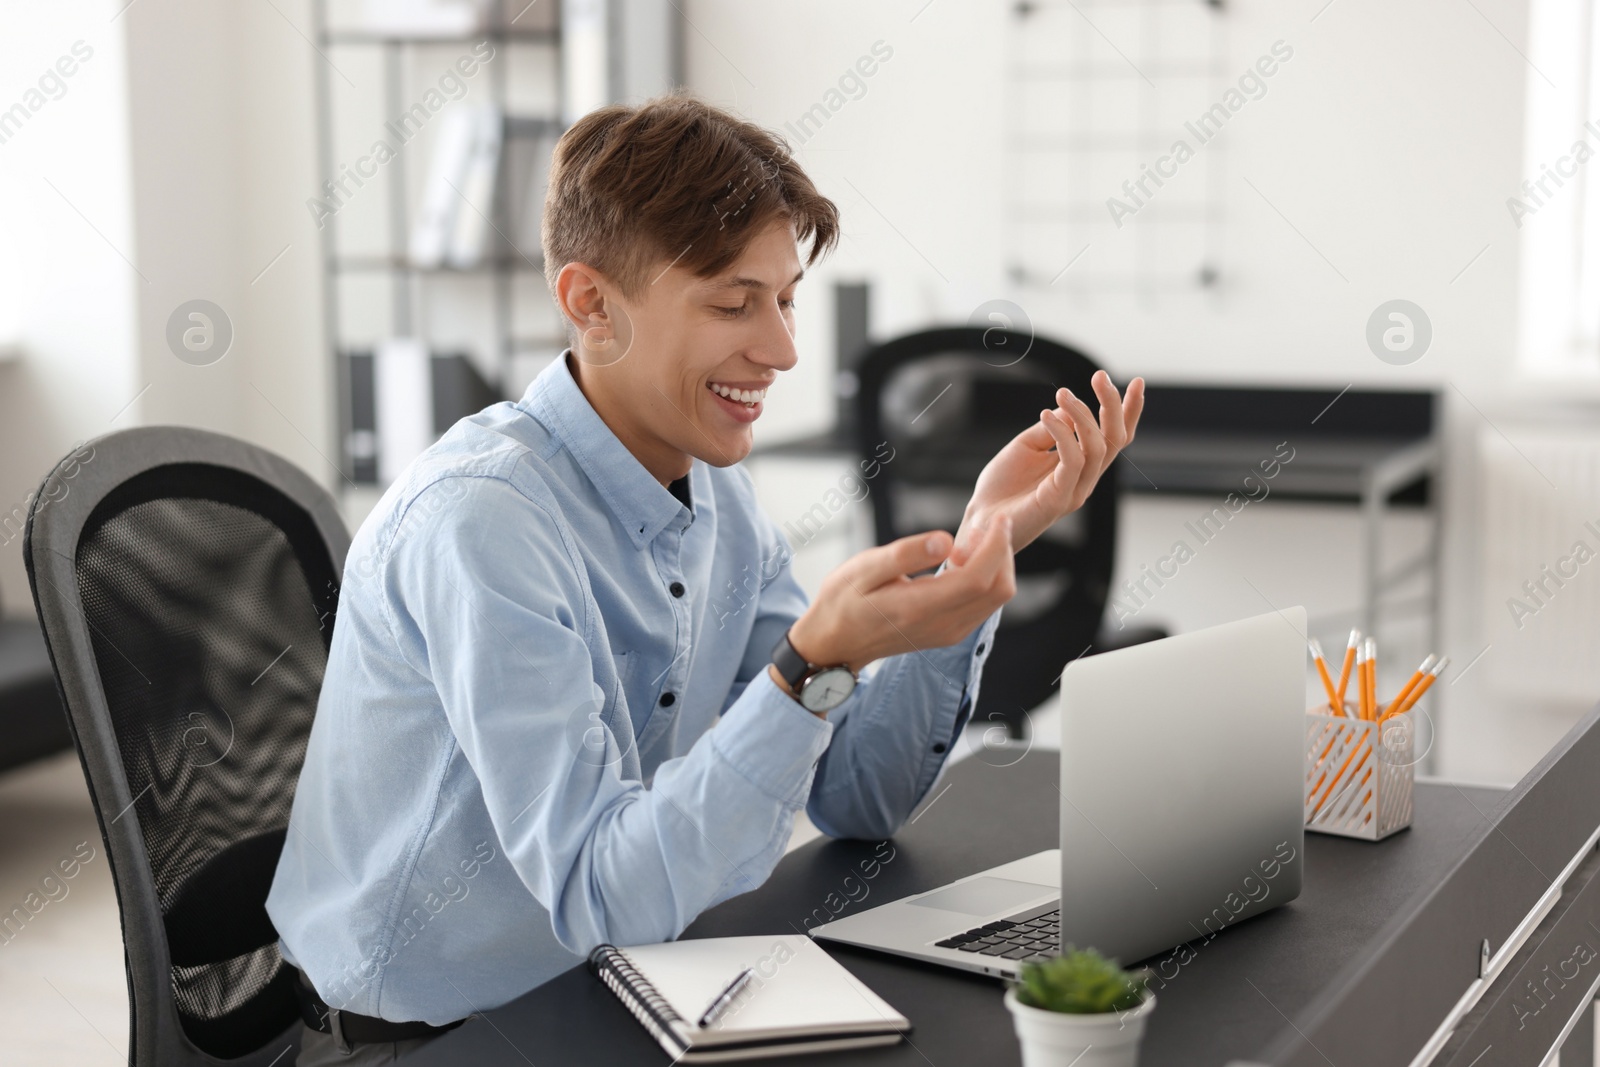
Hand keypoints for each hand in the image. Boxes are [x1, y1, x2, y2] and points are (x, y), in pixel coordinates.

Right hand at [777, 515, 1015, 678]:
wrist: (835, 643)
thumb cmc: (843, 601)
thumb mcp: (863, 569)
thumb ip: (905, 554)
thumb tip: (946, 540)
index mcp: (921, 608)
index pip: (979, 579)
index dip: (995, 546)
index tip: (996, 519)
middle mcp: (943, 625)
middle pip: (998, 590)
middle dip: (1001, 552)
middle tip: (982, 526)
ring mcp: (950, 633)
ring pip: (996, 598)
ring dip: (995, 565)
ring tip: (970, 540)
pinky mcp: (950, 632)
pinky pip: (984, 604)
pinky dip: (985, 578)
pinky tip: (960, 561)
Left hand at [957, 370, 1144, 554]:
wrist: (981, 519)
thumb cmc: (1003, 485)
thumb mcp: (1027, 446)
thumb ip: (1051, 429)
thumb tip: (1070, 407)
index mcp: (1081, 465)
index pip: (1114, 437)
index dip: (1128, 411)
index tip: (1136, 382)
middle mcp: (1085, 478)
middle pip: (1115, 440)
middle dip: (1113, 405)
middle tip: (1100, 376)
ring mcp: (1075, 490)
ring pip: (1098, 448)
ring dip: (1083, 414)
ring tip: (1063, 392)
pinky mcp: (1058, 499)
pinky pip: (1072, 461)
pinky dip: (1063, 433)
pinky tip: (1046, 415)